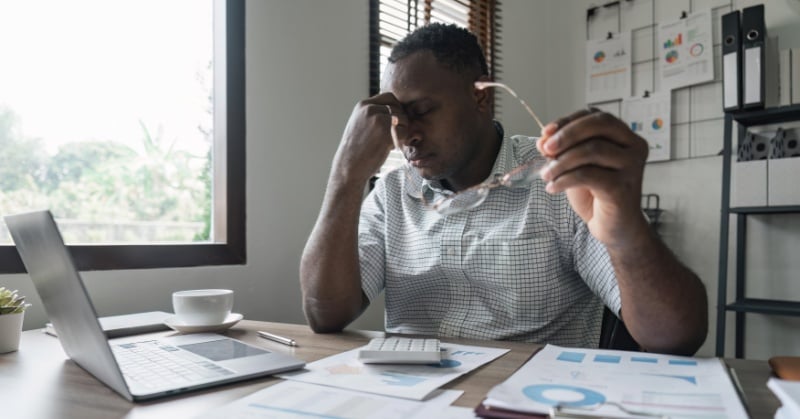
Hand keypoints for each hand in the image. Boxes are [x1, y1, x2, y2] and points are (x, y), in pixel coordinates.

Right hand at [333, 93, 402, 182]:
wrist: (348, 167)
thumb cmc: (356, 149)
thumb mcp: (359, 123)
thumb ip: (373, 113)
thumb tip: (394, 109)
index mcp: (363, 105)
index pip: (389, 97)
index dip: (396, 109)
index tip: (393, 123)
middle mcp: (370, 109)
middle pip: (398, 107)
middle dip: (400, 120)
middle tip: (393, 135)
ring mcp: (378, 120)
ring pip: (403, 118)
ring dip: (401, 131)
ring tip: (390, 141)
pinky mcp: (385, 133)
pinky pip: (405, 132)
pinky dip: (402, 140)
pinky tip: (390, 147)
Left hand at [536, 108, 649, 247]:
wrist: (614, 227)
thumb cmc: (597, 194)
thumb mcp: (577, 166)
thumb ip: (564, 151)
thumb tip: (543, 140)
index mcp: (625, 136)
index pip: (596, 116)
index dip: (569, 121)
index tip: (546, 132)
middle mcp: (633, 147)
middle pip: (599, 125)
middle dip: (567, 134)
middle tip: (545, 148)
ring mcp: (631, 167)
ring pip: (592, 150)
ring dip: (562, 161)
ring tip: (546, 174)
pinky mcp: (623, 187)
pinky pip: (588, 175)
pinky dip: (564, 179)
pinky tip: (553, 187)